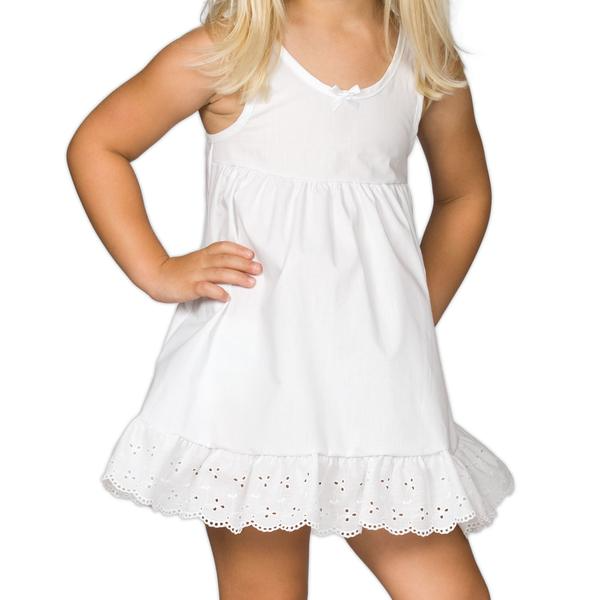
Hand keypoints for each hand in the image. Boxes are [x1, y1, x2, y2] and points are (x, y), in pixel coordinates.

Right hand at [146, 241, 262, 302]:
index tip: (251, 254)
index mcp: (204, 254)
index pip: (223, 247)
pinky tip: (227, 297)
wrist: (156, 276)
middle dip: (244, 264)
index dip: (238, 250)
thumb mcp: (198, 261)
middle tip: (259, 269)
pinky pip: (206, 289)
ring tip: (251, 282)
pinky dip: (217, 292)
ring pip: (219, 273)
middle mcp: (202, 262)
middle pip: (226, 260)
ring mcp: (196, 274)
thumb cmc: (180, 271)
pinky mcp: (190, 287)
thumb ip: (214, 262)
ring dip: (237, 277)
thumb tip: (238, 266)